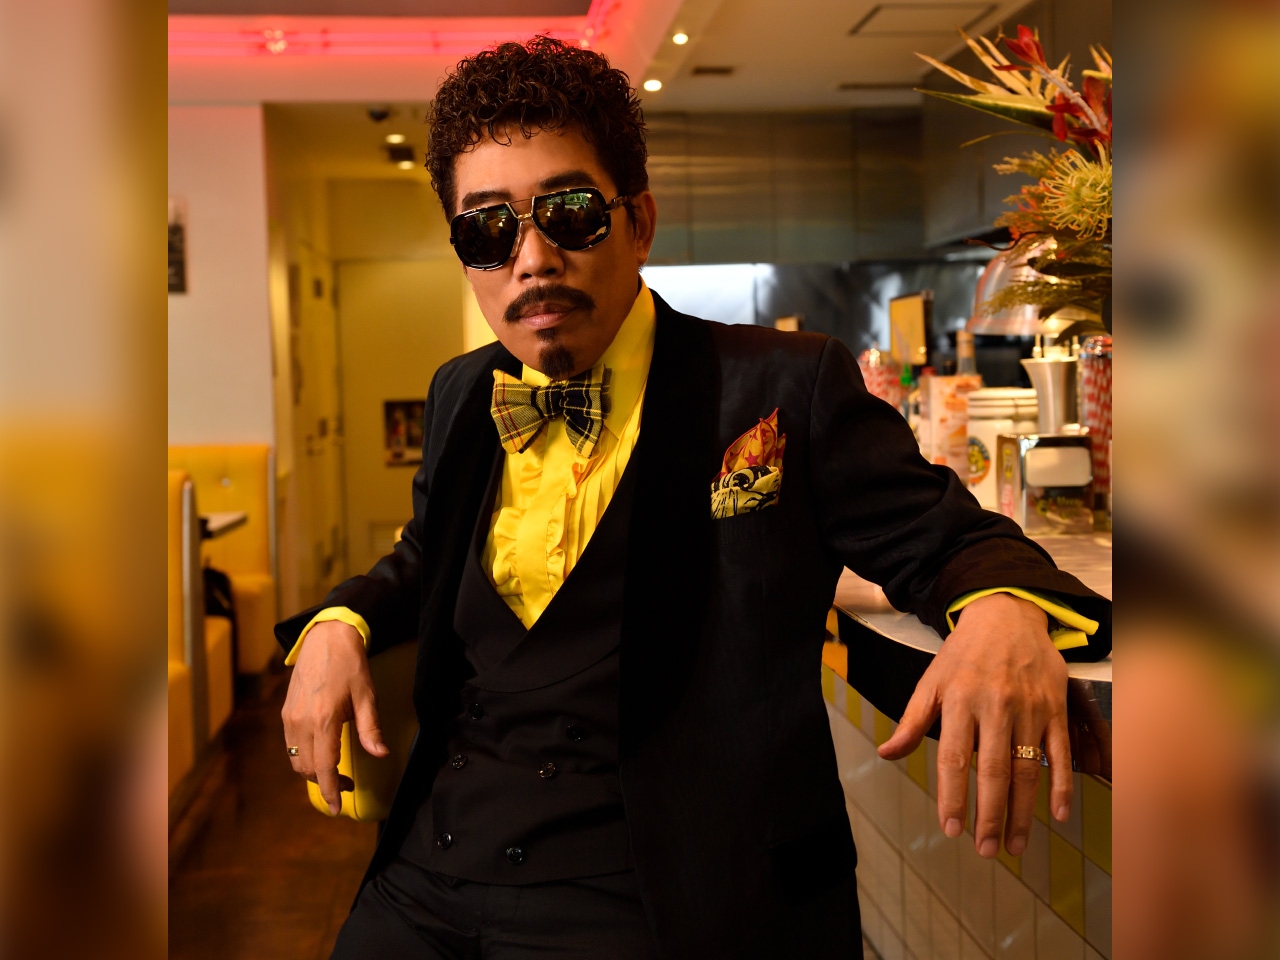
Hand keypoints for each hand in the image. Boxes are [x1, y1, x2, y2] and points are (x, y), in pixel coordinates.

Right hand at [281, 620, 388, 813]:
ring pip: (295, 760)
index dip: (330, 791)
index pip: (324, 767)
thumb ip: (371, 728)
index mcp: (323, 720)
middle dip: (325, 783)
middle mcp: (301, 722)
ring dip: (312, 772)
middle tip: (346, 784)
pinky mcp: (285, 712)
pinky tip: (320, 753)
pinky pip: (290, 745)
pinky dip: (303, 757)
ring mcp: (290, 717)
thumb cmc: (350, 664)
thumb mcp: (367, 696)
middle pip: (307, 768)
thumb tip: (380, 754)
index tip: (336, 808)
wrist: (326, 637)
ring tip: (334, 771)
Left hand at [878, 593, 1070, 857]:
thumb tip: (886, 753)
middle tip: (984, 850)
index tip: (950, 829)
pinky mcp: (1055, 708)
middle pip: (993, 770)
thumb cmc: (963, 654)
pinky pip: (1060, 752)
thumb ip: (911, 721)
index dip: (952, 796)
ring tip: (1015, 845)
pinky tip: (1058, 815)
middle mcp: (995, 706)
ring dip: (1022, 812)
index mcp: (959, 700)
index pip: (954, 758)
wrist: (1007, 614)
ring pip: (1027, 768)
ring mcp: (1029, 708)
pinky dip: (1062, 785)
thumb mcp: (931, 681)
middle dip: (988, 815)